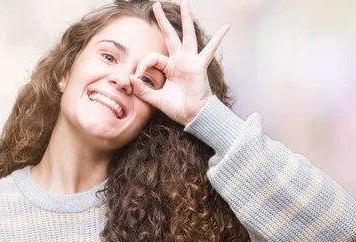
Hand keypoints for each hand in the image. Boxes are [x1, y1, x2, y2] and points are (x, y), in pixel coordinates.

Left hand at [128, 0, 229, 125]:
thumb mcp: (155, 98)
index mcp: (169, 68)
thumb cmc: (177, 108)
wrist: (193, 116)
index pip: (152, 57)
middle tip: (155, 5)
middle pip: (170, 36)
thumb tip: (128, 79)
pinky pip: (210, 49)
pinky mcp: (199, 65)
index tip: (137, 76)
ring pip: (187, 35)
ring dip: (186, 19)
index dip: (143, 64)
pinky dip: (219, 38)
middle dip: (162, 21)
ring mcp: (190, 61)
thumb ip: (142, 89)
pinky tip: (226, 27)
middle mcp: (180, 61)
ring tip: (185, 2)